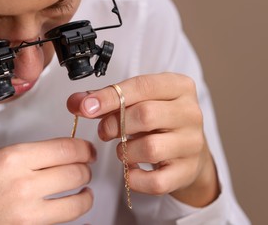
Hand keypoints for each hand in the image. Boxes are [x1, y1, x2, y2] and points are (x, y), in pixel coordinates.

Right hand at [0, 138, 95, 223]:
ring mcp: (27, 212)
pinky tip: (71, 208)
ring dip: (85, 194)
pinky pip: (64, 221)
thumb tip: (57, 156)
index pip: (65, 148)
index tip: (87, 150)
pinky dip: (73, 213)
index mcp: (12, 158)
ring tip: (83, 191)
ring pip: (77, 200)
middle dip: (85, 169)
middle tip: (85, 168)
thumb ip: (29, 158)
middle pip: (76, 172)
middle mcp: (22, 183)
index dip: (83, 149)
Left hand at [67, 73, 219, 206]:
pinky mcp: (187, 172)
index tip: (86, 107)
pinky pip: (155, 181)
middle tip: (104, 131)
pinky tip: (131, 170)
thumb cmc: (157, 121)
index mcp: (179, 87)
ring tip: (123, 148)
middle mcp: (190, 113)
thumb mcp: (136, 102)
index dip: (110, 97)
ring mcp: (192, 144)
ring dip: (125, 151)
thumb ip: (105, 100)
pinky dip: (134, 179)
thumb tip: (76, 103)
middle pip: (146, 115)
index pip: (142, 86)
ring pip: (150, 148)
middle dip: (115, 124)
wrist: (188, 151)